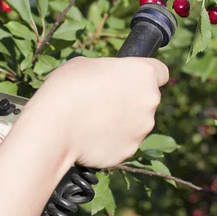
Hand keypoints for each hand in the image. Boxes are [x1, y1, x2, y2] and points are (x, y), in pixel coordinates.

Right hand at [21, 56, 168, 168]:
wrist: (55, 126)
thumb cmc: (68, 87)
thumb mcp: (86, 65)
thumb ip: (108, 72)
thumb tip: (108, 81)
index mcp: (144, 73)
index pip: (161, 72)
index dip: (145, 76)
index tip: (131, 80)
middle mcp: (150, 101)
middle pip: (147, 100)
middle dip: (131, 101)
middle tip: (104, 102)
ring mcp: (143, 129)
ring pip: (137, 124)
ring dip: (122, 123)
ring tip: (93, 122)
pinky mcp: (130, 151)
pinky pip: (124, 144)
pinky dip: (112, 142)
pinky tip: (91, 137)